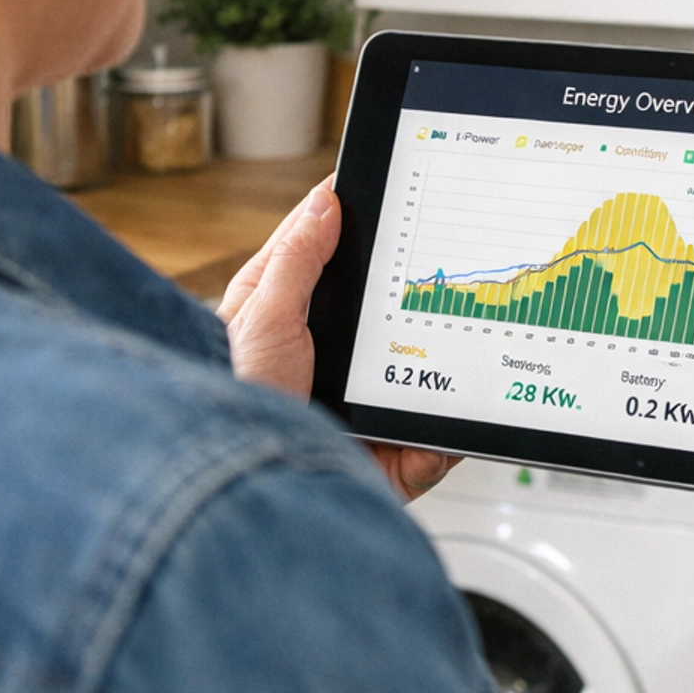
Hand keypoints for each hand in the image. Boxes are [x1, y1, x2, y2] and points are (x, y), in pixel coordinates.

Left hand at [218, 179, 459, 505]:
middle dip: (423, 295)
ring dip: (444, 367)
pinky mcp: (387, 451)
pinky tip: (450, 422)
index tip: (398, 192)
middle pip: (388, 307)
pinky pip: (434, 438)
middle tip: (451, 269)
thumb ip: (297, 262)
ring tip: (464, 348)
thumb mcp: (261, 319)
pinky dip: (446, 435)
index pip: (331, 250)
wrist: (242, 501)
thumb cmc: (229, 402)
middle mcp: (329, 353)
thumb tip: (327, 202)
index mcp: (288, 310)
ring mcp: (361, 400)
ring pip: (421, 370)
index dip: (363, 221)